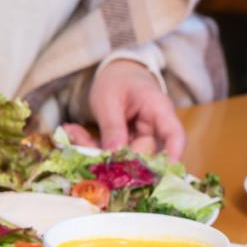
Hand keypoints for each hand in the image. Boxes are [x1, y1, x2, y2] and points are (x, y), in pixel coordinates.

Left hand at [62, 60, 185, 157]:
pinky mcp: (124, 143)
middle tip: (83, 148)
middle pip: (144, 154)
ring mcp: (139, 137)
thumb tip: (114, 156)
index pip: (174, 136)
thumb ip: (113, 126)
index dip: (172, 156)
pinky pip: (109, 151)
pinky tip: (71, 131)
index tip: (160, 173)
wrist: (117, 72)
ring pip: (123, 156)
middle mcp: (154, 128)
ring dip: (95, 150)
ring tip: (71, 132)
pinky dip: (89, 145)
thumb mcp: (110, 99)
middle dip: (115, 157)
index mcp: (158, 110)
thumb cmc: (119, 79)